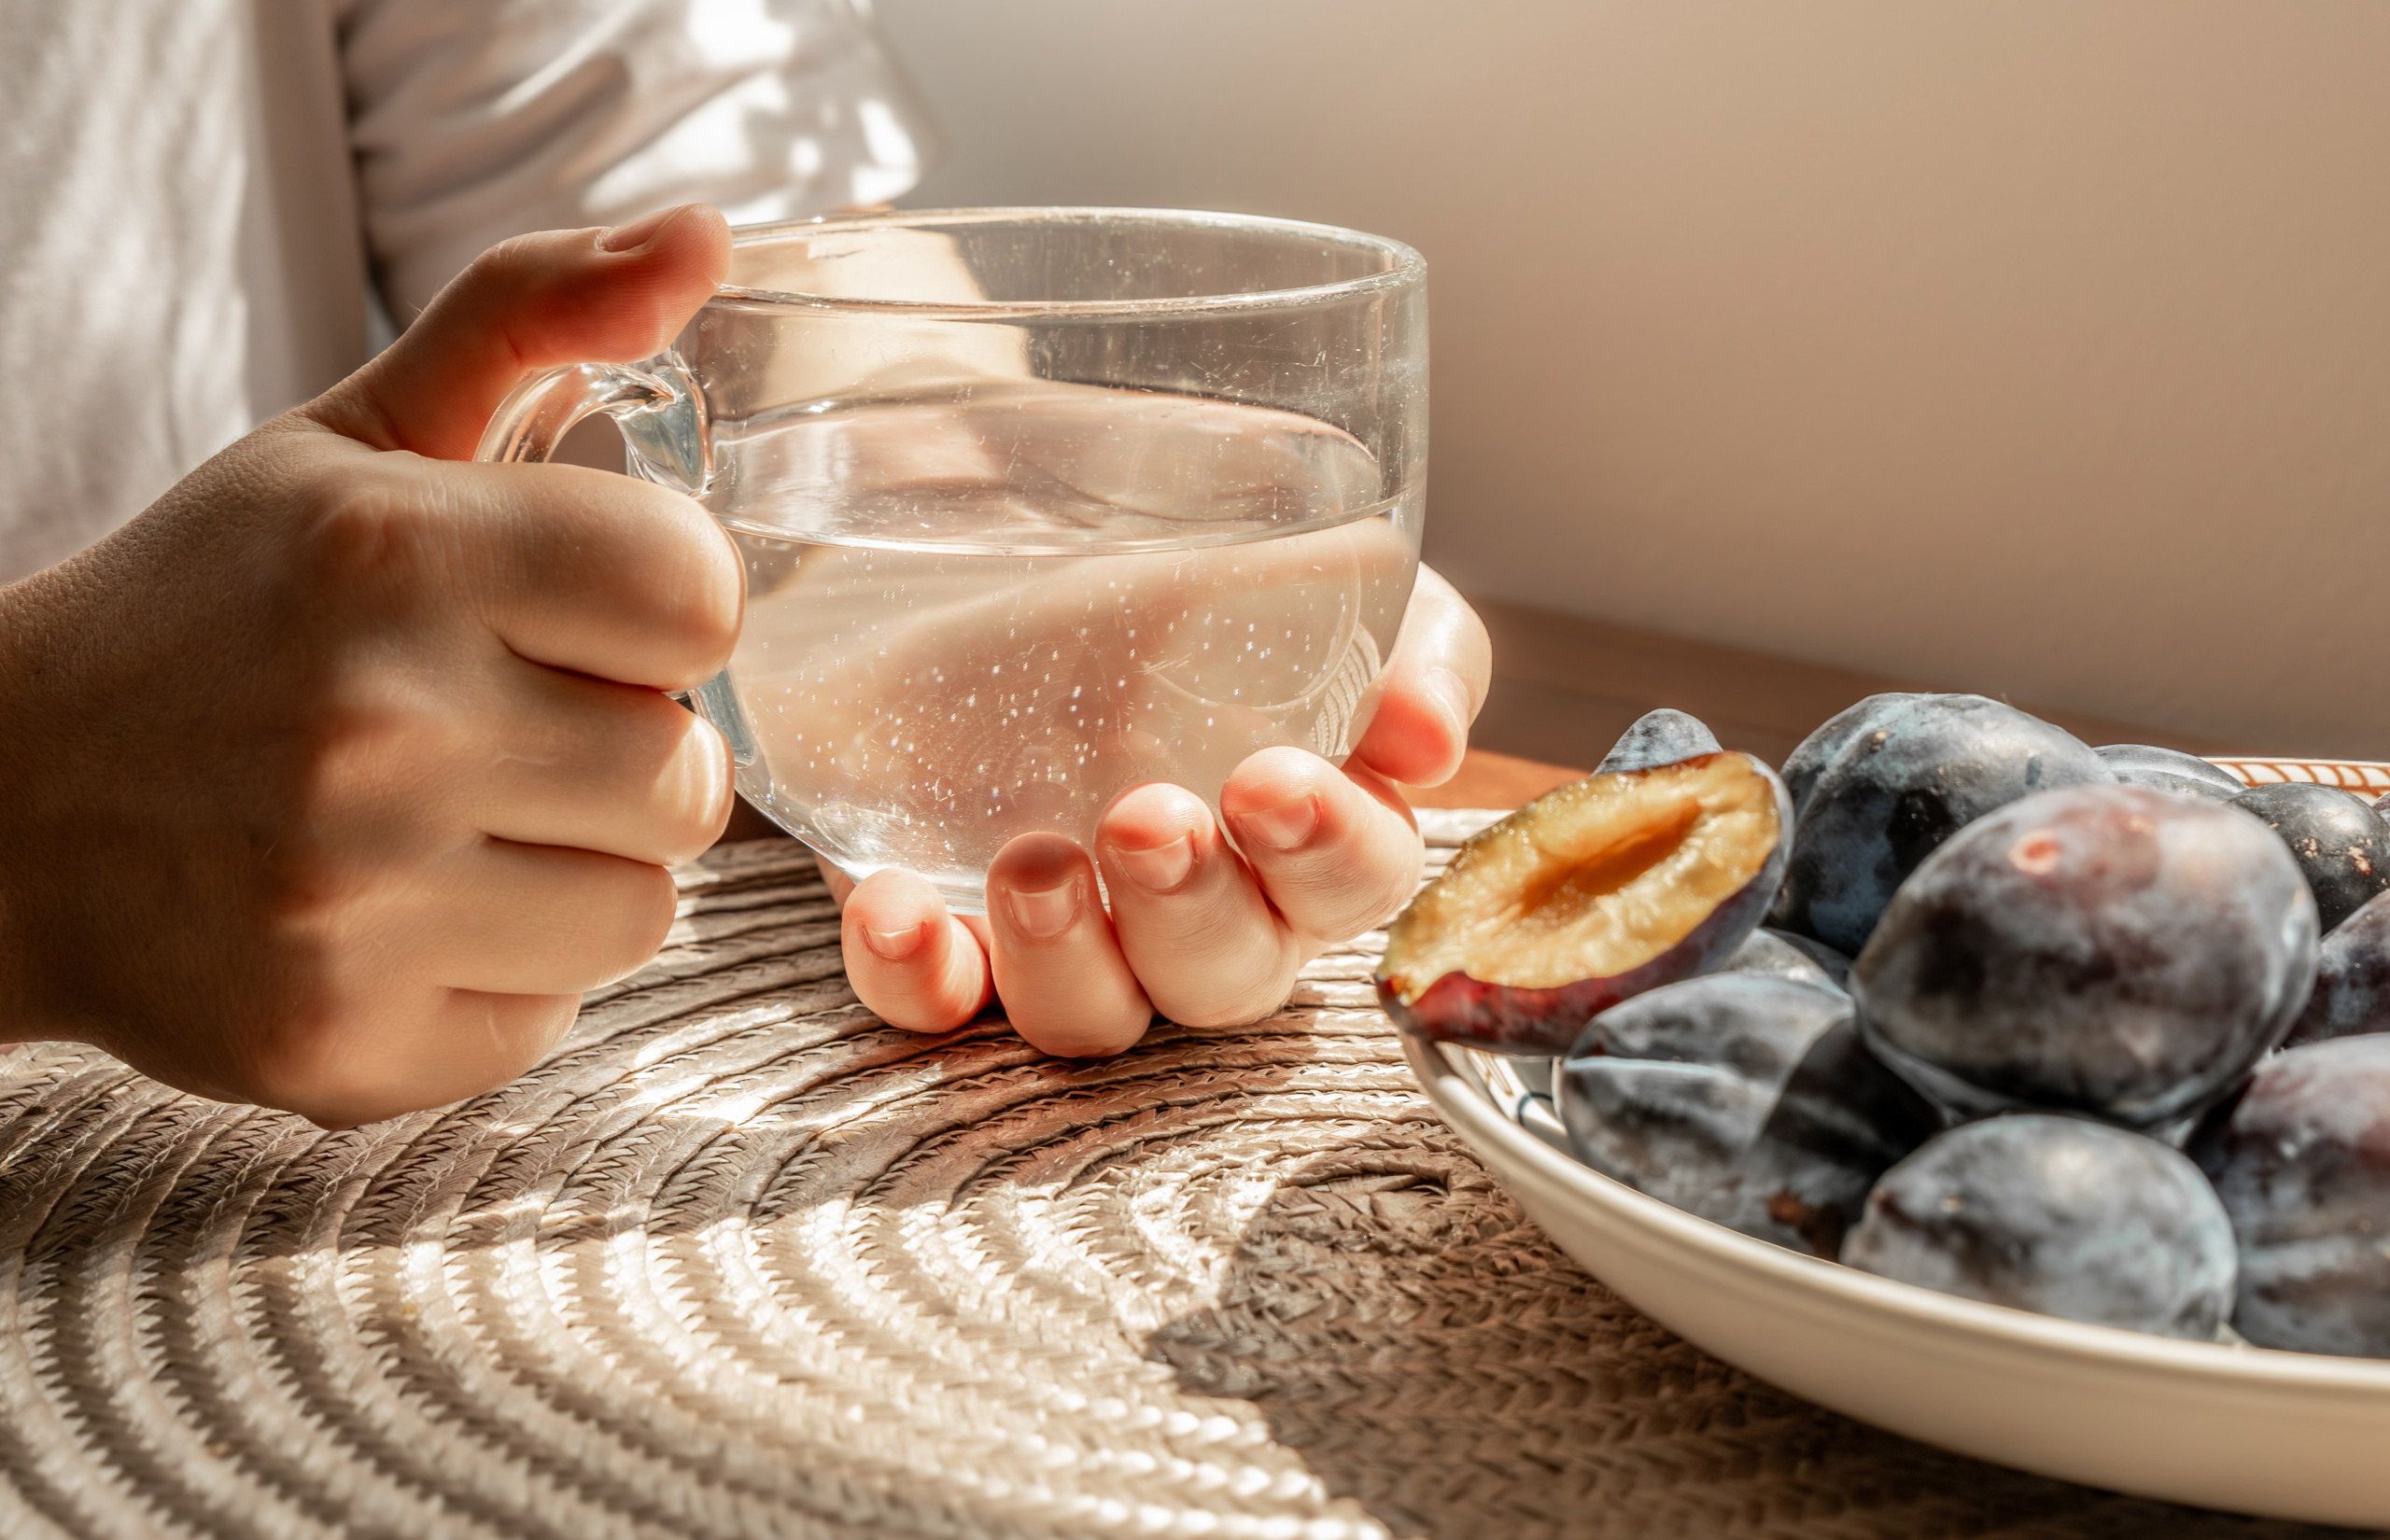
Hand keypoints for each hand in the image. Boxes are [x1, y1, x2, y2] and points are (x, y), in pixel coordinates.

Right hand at [0, 206, 741, 1126]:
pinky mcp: (340, 1044)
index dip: (661, 608)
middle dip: (624, 748)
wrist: (5, 810)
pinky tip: (406, 911)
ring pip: (644, 910)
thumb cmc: (219, 607)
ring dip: (578, 868)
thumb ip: (534, 315)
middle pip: (691, 777)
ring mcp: (352, 905)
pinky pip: (554, 1014)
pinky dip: (503, 971)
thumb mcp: (358, 437)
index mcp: (395, 556)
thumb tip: (706, 239)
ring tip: (458, 821)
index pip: (699, 596)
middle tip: (508, 726)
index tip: (585, 613)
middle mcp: (377, 732)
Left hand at [830, 566, 1490, 1053]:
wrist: (988, 504)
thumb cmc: (1179, 551)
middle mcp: (1195, 906)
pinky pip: (934, 1006)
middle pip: (1225, 976)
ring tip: (1030, 864)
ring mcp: (1068, 933)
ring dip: (1065, 960)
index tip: (1269, 779)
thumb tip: (1426, 730)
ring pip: (1090, 1019)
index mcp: (1304, 828)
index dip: (1326, 851)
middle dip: (1188, 912)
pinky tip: (896, 912)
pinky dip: (915, 979)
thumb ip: (1404, 635)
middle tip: (1144, 820)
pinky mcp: (946, 932)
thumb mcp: (1313, 555)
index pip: (1352, 881)